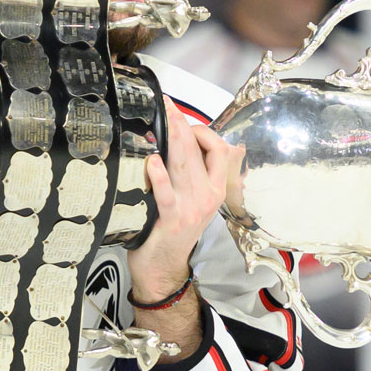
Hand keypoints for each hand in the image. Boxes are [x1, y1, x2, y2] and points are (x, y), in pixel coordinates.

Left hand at [126, 98, 236, 301]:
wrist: (164, 267)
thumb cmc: (173, 229)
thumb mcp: (191, 199)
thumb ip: (191, 172)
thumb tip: (182, 139)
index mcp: (215, 189)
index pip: (218, 150)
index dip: (201, 130)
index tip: (181, 119)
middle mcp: (207, 196)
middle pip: (199, 151)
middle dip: (182, 124)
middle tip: (167, 103)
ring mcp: (190, 208)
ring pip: (184, 165)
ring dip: (172, 138)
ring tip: (163, 117)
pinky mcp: (170, 219)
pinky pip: (166, 194)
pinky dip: (160, 176)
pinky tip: (152, 160)